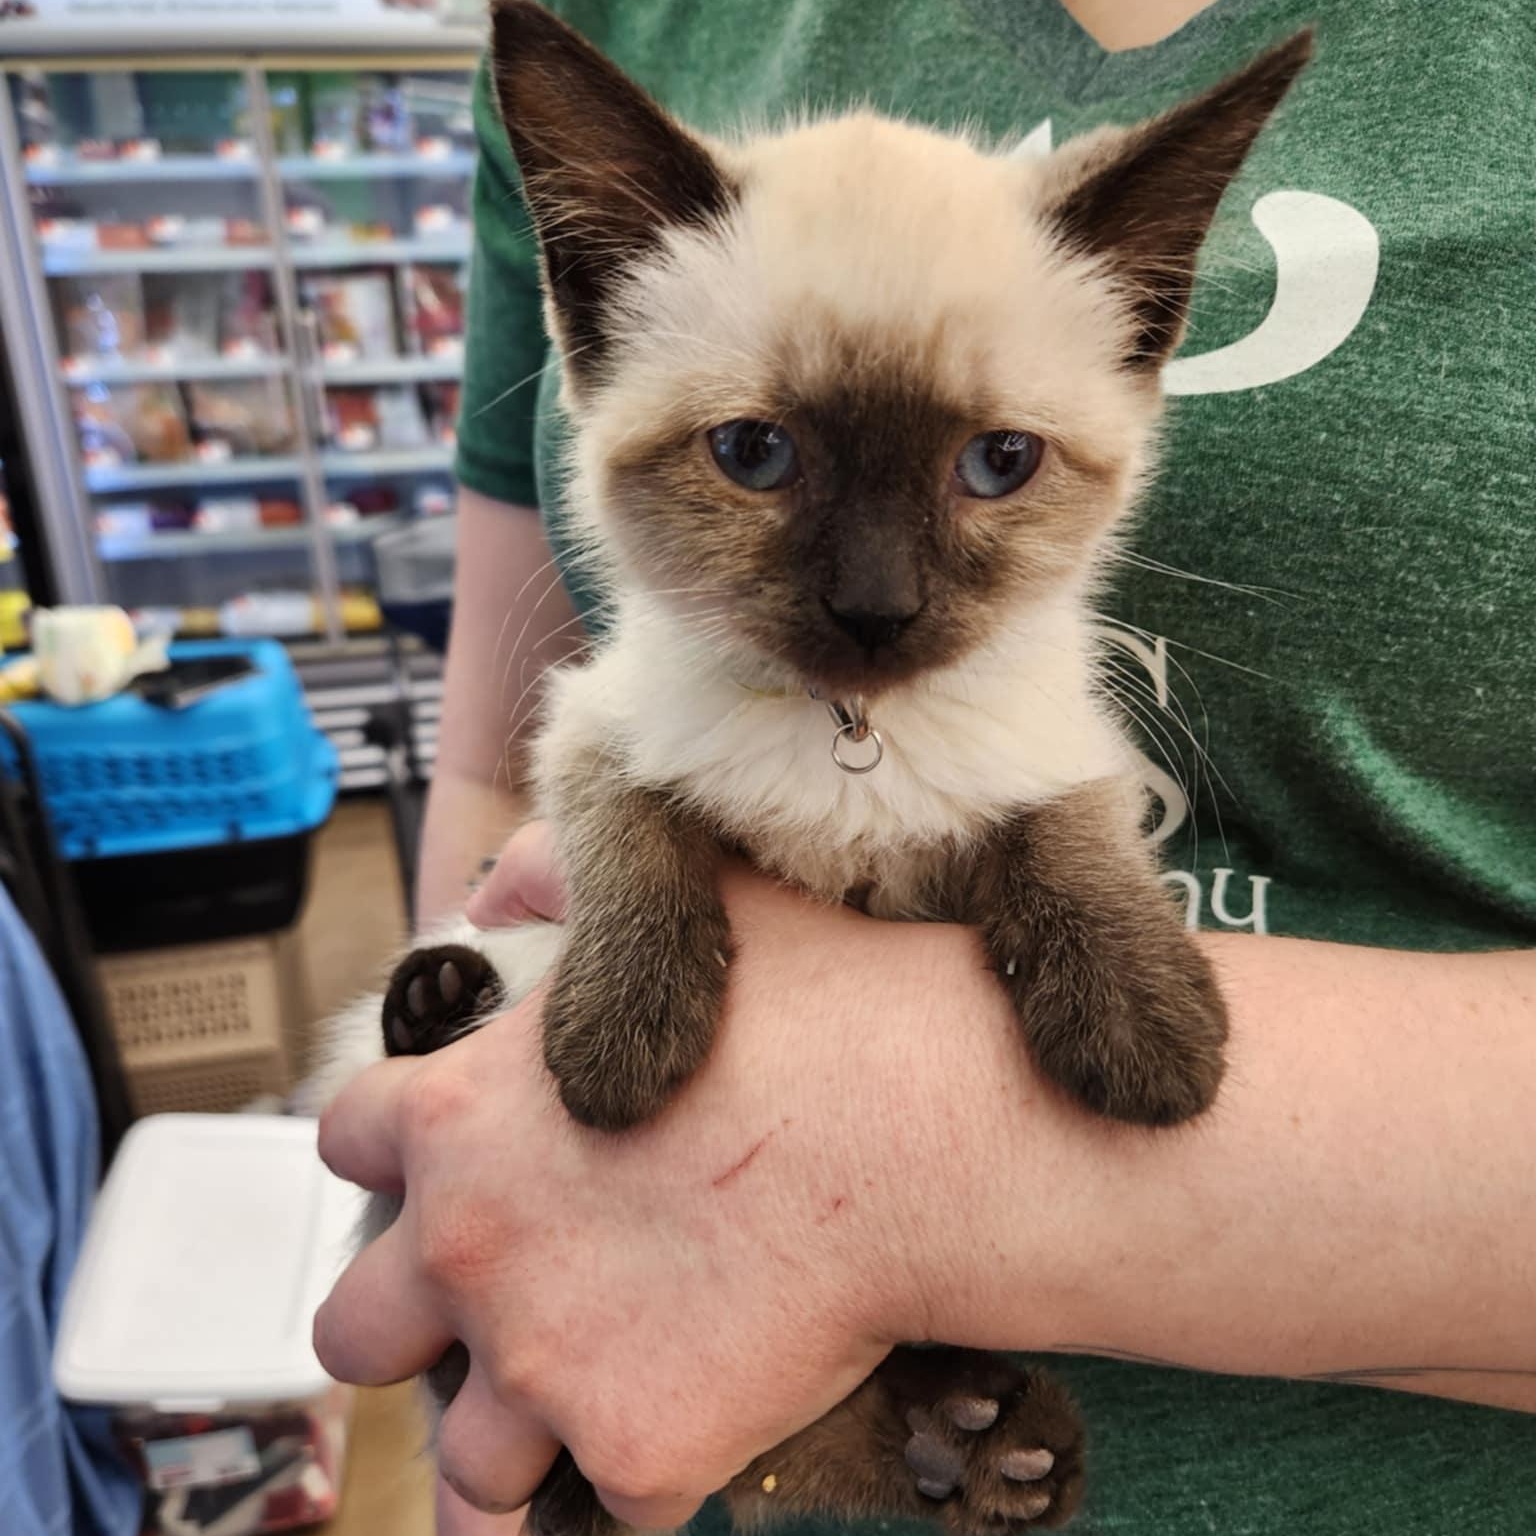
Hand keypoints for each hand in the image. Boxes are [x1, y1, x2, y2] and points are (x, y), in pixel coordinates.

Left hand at [316, 830, 1067, 1531]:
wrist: (937, 1124)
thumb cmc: (824, 1000)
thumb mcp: (679, 899)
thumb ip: (561, 874)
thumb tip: (498, 880)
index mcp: (459, 1114)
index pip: (347, 1141)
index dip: (400, 1153)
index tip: (460, 1166)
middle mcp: (470, 1247)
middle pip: (354, 1329)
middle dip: (413, 1325)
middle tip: (505, 1303)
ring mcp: (544, 1366)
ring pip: (467, 1467)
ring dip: (518, 1441)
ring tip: (589, 1406)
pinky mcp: (641, 1450)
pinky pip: (616, 1501)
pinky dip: (656, 1467)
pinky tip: (712, 1417)